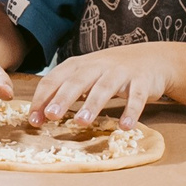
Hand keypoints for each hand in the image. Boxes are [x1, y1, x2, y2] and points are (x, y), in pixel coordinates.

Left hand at [28, 44, 179, 126]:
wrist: (151, 58)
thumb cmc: (109, 71)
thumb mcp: (85, 75)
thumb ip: (65, 91)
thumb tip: (40, 113)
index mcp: (78, 65)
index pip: (54, 79)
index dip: (43, 98)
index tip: (33, 120)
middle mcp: (98, 66)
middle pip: (77, 81)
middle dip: (63, 98)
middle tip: (51, 116)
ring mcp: (120, 73)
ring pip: (104, 88)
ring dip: (92, 105)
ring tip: (81, 123)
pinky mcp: (142, 81)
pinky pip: (137, 97)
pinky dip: (131, 111)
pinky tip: (125, 127)